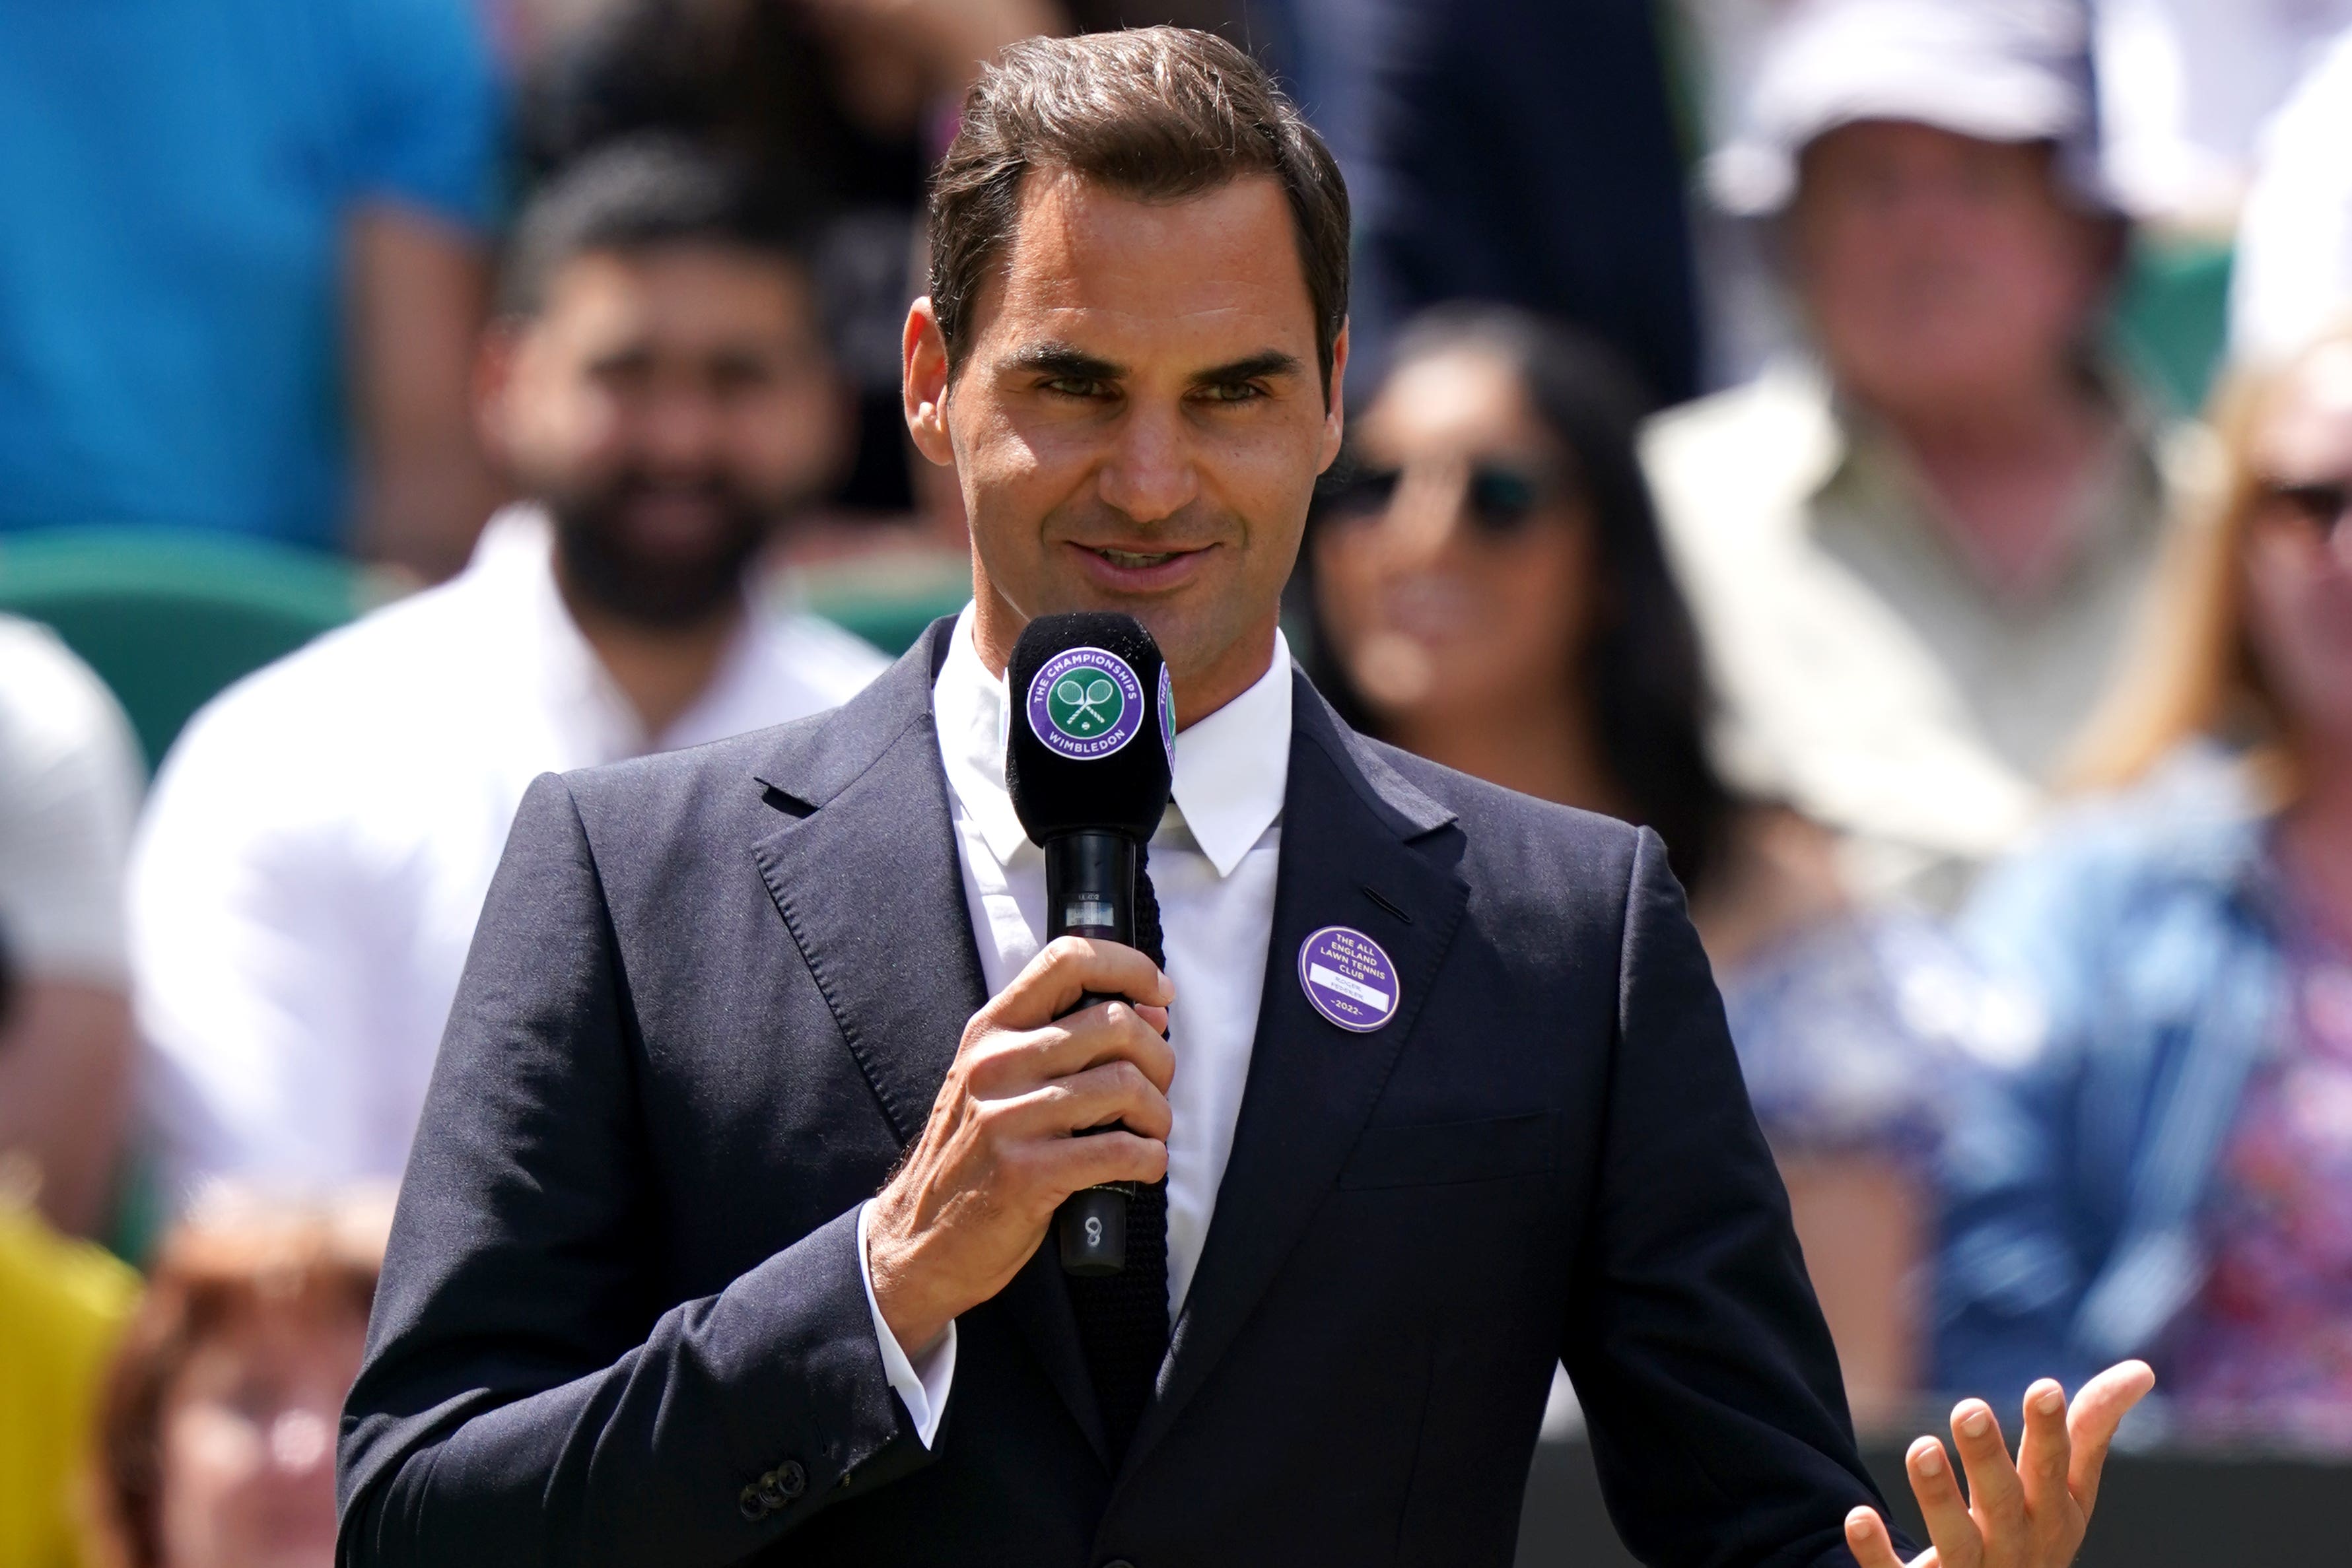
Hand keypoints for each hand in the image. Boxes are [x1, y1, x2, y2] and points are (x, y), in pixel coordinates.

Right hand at [866, 937, 1174, 1354]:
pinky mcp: (1027, 1173)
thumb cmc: (973, 1157)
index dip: (1129, 966)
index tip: (1160, 992)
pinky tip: (1142, 1166)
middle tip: (1157, 1088)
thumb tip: (1151, 1010)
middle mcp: (997, 1064)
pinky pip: (1121, 1150)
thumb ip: (1061, 1039)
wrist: (919, 1240)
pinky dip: (1150, 1159)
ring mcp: (1009, 1118)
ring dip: (1158, 1114)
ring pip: (1126, 1086)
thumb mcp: (997, 1080)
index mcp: (991, 1030)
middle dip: (1159, 1058)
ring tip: (1150, 1132)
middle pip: (1115, 1024)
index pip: (1067, 959)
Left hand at [1844, 1361, 2155, 1567]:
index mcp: (2053, 1516)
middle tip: (1968, 1408)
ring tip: (1921, 1447)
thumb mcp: (2067, 1490)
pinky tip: (1858, 1516)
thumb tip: (2142, 1369)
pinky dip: (1877, 1552)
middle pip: (2003, 1503)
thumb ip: (2090, 1429)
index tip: (2045, 1386)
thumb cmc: (2035, 1535)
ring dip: (1937, 1496)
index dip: (2050, 1432)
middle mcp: (2016, 1547)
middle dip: (1989, 1459)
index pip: (2054, 1470)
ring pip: (1956, 1540)